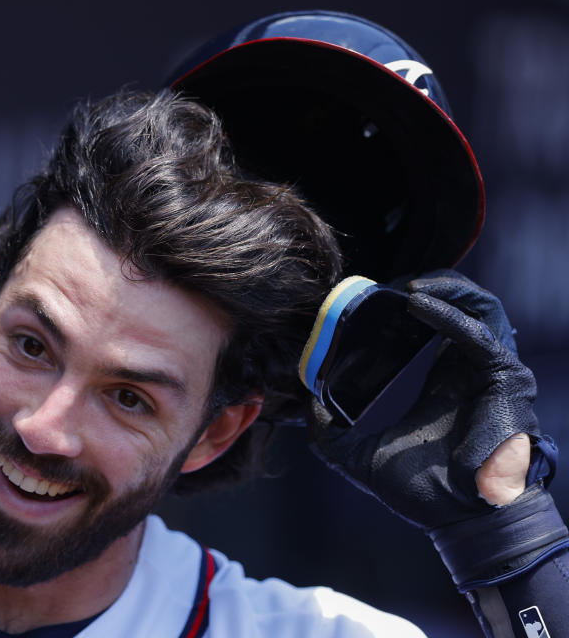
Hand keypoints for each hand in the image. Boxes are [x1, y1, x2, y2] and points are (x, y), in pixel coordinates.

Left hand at [308, 270, 539, 529]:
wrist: (454, 518)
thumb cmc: (414, 486)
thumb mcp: (353, 450)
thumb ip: (326, 423)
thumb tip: (302, 397)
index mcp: (429, 376)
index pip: (419, 325)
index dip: (394, 305)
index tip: (360, 297)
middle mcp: (459, 366)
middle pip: (451, 305)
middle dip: (421, 285)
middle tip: (383, 285)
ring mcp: (482, 368)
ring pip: (475, 306)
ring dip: (442, 286)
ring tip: (405, 284)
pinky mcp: (501, 377)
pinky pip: (479, 334)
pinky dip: (449, 314)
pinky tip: (419, 303)